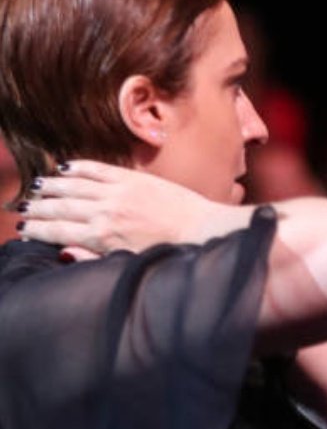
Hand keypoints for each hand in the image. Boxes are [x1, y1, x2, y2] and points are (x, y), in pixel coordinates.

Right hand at [16, 160, 222, 253]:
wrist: (201, 230)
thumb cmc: (167, 251)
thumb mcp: (128, 262)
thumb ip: (93, 257)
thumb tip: (63, 251)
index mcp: (102, 238)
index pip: (57, 231)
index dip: (36, 229)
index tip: (24, 228)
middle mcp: (105, 213)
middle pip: (59, 207)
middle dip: (37, 208)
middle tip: (24, 208)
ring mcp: (118, 192)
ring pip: (73, 185)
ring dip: (52, 186)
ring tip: (38, 188)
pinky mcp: (132, 178)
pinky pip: (97, 169)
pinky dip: (79, 167)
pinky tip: (66, 168)